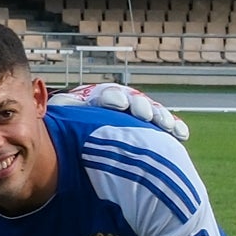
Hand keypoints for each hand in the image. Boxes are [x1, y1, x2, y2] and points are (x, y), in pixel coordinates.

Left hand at [57, 80, 188, 140]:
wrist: (85, 142)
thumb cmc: (72, 128)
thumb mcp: (67, 116)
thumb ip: (64, 108)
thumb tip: (54, 101)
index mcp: (99, 98)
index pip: (107, 94)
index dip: (113, 97)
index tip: (117, 104)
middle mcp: (122, 102)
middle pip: (134, 100)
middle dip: (140, 105)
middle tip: (144, 114)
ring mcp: (139, 113)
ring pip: (153, 111)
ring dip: (160, 116)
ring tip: (166, 125)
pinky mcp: (153, 127)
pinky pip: (166, 125)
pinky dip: (174, 127)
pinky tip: (181, 134)